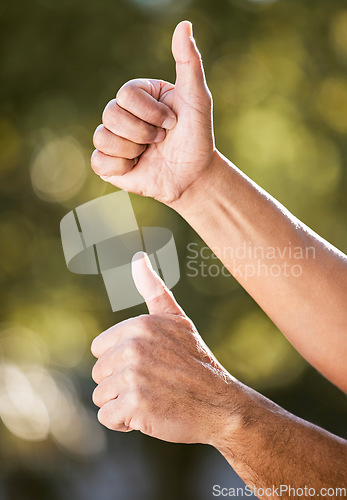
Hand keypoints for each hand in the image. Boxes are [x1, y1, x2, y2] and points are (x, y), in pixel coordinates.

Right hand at [91, 21, 215, 205]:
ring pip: (103, 137)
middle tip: (161, 140)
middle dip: (143, 132)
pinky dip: (120, 166)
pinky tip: (136, 166)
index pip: (126, 95)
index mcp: (139, 95)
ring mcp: (114, 138)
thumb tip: (184, 24)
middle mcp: (123, 114)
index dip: (150, 113)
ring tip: (149, 154)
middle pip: (111, 114)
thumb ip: (189, 62)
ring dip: (133, 149)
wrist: (194, 176)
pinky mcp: (109, 163)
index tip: (172, 122)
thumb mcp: (197, 98)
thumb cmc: (197, 137)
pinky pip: (98, 161)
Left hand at [91, 252, 235, 444]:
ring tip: (152, 399)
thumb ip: (153, 289)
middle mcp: (133, 348)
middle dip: (120, 384)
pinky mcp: (135, 405)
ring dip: (122, 404)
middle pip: (99, 374)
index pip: (99, 349)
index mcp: (139, 326)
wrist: (220, 404)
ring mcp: (134, 377)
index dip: (120, 362)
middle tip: (153, 384)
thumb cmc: (195, 362)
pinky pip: (108, 417)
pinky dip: (124, 423)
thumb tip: (137, 257)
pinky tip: (148, 415)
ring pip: (101, 397)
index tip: (148, 365)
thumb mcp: (176, 320)